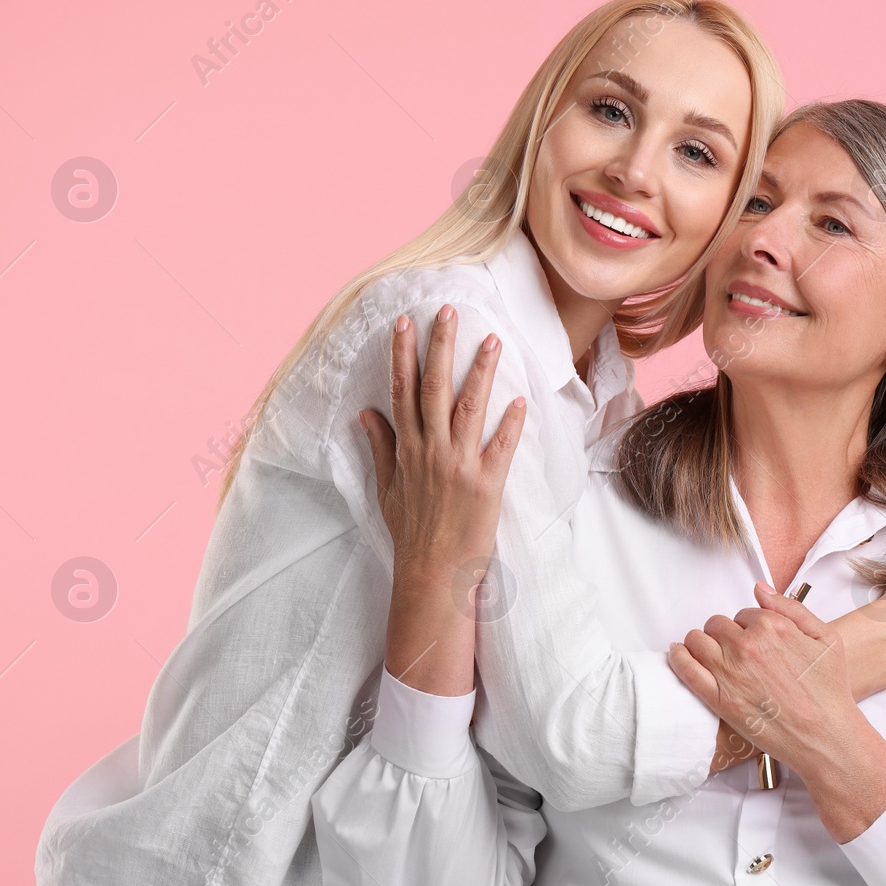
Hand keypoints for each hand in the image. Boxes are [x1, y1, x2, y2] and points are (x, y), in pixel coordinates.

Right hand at [363, 305, 525, 690]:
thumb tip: (365, 413)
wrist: (432, 574)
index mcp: (407, 449)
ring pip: (467, 408)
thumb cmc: (412, 533)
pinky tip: (520, 400)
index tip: (406, 322)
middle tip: (450, 311)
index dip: (403, 354)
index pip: (402, 390)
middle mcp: (430, 451)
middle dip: (441, 347)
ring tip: (493, 340)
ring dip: (480, 372)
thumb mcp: (387, 489)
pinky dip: (509, 424)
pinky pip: (499, 447)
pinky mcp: (486, 485)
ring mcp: (458, 466)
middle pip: (433, 388)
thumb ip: (380, 448)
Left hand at [669, 583, 885, 841]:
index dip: (747, 626)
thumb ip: (791, 608)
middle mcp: (748, 645)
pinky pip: (687, 669)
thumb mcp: (826, 638)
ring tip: (708, 652)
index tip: (752, 639)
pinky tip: (678, 654)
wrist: (827, 736)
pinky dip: (678, 657)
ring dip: (701, 642)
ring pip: (698, 641)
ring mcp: (731, 672)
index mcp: (773, 627)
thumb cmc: (830, 690)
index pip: (743, 614)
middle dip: (723, 633)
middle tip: (733, 649)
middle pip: (717, 625)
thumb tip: (760, 589)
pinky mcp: (720, 699)